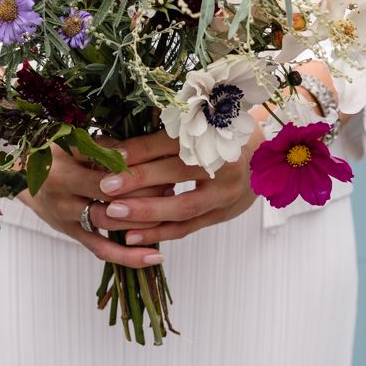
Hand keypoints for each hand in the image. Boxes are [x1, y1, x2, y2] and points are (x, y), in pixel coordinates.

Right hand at [17, 143, 170, 267]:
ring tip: (169, 215)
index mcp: (64, 162)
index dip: (133, 168)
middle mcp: (63, 191)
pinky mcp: (73, 234)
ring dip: (141, 220)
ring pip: (109, 222)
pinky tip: (155, 257)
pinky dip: (129, 256)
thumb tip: (144, 150)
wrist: (25, 180)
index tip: (161, 164)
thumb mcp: (75, 143)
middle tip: (171, 188)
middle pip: (109, 196)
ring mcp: (67, 216)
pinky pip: (102, 249)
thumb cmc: (59, 154)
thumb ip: (105, 147)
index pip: (103, 166)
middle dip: (143, 193)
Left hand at [97, 126, 262, 244]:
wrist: (259, 158)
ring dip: (144, 212)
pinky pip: (186, 227)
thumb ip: (157, 137)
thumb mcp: (194, 129)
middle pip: (175, 173)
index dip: (138, 150)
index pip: (169, 143)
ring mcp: (223, 193)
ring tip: (112, 214)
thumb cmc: (215, 137)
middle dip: (138, 180)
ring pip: (181, 207)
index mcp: (211, 134)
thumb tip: (109, 142)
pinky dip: (158, 233)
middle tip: (105, 187)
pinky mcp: (221, 214)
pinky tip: (131, 237)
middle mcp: (220, 164)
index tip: (109, 157)